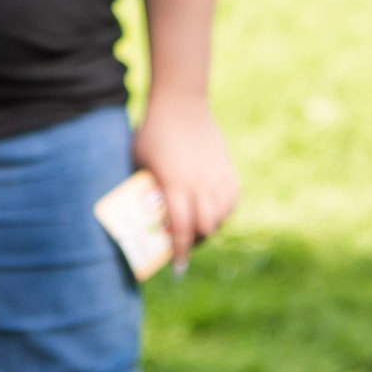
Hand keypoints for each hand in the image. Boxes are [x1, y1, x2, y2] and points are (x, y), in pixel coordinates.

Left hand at [132, 91, 238, 262]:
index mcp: (175, 184)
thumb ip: (145, 190)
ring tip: (195, 227)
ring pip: (221, 216)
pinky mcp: (228, 169)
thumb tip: (143, 218)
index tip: (176, 268)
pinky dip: (223, 211)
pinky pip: (231, 200)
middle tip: (182, 244)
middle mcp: (200, 184)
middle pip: (204, 228)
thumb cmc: (152, 132)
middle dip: (193, 241)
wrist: (181, 103)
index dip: (178, 252)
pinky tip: (211, 211)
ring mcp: (217, 176)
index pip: (180, 229)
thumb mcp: (140, 162)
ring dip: (208, 227)